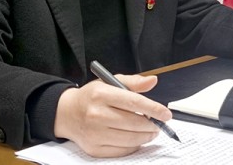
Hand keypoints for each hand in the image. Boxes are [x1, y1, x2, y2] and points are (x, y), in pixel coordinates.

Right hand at [53, 74, 171, 157]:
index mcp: (101, 94)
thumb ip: (133, 82)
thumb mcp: (109, 82)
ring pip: (130, 139)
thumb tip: (153, 81)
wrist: (67, 113)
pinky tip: (136, 138)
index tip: (166, 114)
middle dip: (152, 125)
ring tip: (151, 131)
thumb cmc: (91, 97)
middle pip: (134, 123)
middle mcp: (96, 114)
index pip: (134, 102)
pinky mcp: (94, 148)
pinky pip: (122, 150)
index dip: (154, 109)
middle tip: (159, 123)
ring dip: (146, 136)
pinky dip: (134, 145)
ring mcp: (94, 133)